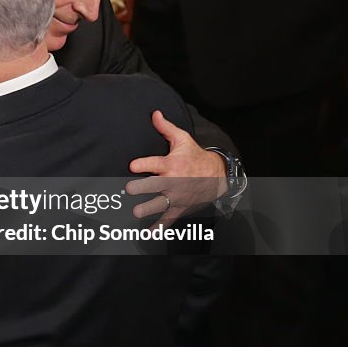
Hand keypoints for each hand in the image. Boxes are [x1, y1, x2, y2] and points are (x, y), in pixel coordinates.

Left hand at [127, 110, 227, 226]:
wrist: (218, 175)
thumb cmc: (195, 156)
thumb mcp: (183, 140)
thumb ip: (165, 128)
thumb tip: (153, 113)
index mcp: (171, 164)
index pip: (154, 164)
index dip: (142, 164)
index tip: (132, 166)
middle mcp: (172, 181)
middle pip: (152, 186)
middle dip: (140, 188)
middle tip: (129, 190)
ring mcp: (176, 197)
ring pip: (158, 205)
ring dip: (146, 209)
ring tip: (136, 212)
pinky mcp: (179, 208)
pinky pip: (168, 219)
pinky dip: (159, 228)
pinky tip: (148, 233)